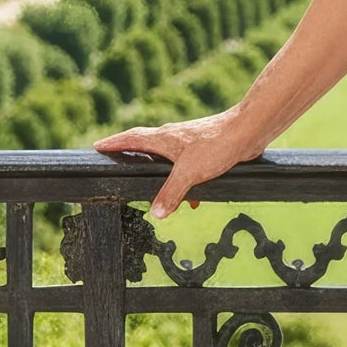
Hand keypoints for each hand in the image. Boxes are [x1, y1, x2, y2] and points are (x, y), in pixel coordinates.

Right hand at [94, 110, 257, 221]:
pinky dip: (185, 180)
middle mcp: (173, 137)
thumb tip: (155, 214)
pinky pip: (187, 166)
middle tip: (118, 160)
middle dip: (132, 154)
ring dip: (161, 172)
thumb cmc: (216, 145)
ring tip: (155, 188)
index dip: (114, 143)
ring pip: (168, 157)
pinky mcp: (205, 149)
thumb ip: (171, 194)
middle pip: (146, 144)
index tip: (98, 146)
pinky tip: (194, 198)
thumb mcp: (189, 173)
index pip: (131, 139)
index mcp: (163, 138)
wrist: (248, 132)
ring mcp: (189, 142)